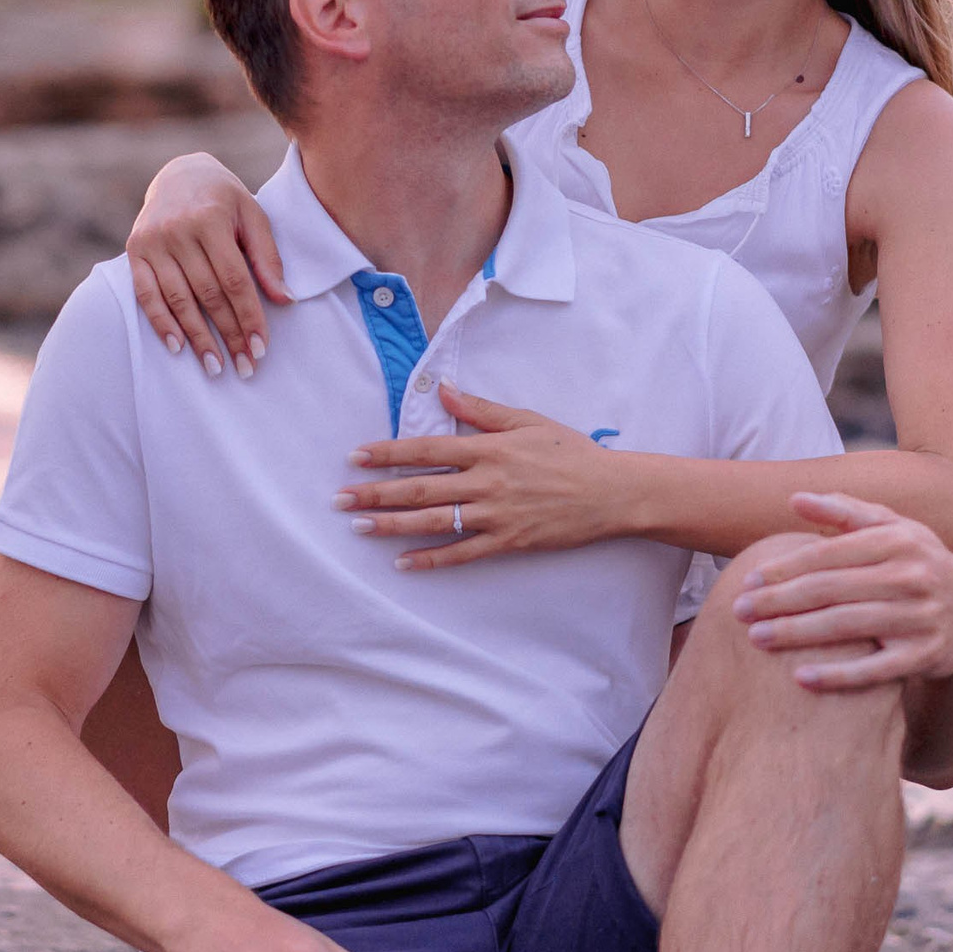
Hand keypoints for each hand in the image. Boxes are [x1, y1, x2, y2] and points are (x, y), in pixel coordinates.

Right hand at [126, 152, 287, 377]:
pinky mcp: (135, 250)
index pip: (235, 279)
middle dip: (229, 334)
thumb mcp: (253, 215)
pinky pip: (146, 294)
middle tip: (244, 367)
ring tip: (215, 367)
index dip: (249, 316)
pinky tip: (177, 347)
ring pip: (178, 299)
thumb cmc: (224, 199)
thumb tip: (284, 300)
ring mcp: (153, 241)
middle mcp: (178, 230)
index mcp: (211, 219)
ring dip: (198, 338)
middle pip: (208, 294)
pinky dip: (161, 323)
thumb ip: (267, 257)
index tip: (261, 348)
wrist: (179, 173)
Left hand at [336, 384, 619, 568]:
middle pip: (420, 487)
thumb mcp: (527, 420)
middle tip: (340, 499)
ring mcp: (497, 514)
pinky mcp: (509, 541)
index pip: (426, 448)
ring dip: (393, 524)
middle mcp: (487, 481)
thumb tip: (442, 389)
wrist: (612, 492)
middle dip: (376, 493)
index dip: (388, 453)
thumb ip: (481, 410)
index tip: (355, 457)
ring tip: (359, 527)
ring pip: (434, 521)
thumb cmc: (571, 451)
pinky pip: (463, 553)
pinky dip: (431, 559)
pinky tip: (402, 562)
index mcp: (489, 448)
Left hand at [728, 492, 952, 690]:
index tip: (750, 579)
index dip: (786, 568)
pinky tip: (801, 680)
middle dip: (780, 601)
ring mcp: (920, 617)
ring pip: (848, 627)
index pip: (828, 554)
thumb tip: (795, 499)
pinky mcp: (926, 656)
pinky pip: (876, 669)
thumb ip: (845, 512)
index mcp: (896, 541)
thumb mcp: (893, 529)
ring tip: (756, 639)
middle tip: (739, 611)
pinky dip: (838, 675)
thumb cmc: (917, 563)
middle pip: (831, 590)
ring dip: (798, 634)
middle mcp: (911, 576)